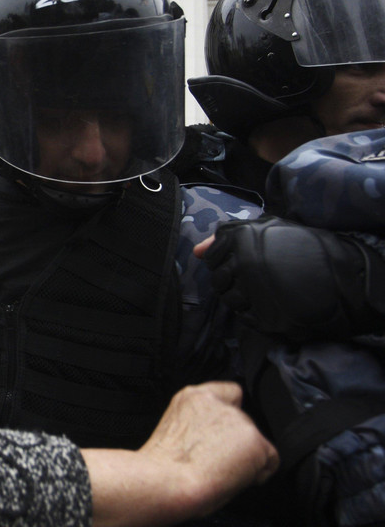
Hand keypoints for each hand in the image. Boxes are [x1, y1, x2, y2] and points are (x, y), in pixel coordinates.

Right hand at [83, 382, 278, 526]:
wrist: (167, 479)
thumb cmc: (163, 466)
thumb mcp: (174, 430)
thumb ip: (197, 424)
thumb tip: (214, 440)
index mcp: (192, 397)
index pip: (228, 391)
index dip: (230, 412)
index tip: (224, 430)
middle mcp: (217, 403)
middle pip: (243, 420)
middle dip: (236, 442)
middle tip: (216, 462)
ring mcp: (238, 420)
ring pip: (256, 442)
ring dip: (245, 457)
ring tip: (220, 472)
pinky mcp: (255, 441)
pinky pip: (270, 461)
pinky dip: (258, 472)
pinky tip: (235, 478)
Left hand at [201, 216, 384, 339]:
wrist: (351, 277)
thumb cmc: (311, 247)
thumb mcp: (273, 229)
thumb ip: (230, 237)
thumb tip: (197, 251)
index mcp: (242, 239)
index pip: (212, 256)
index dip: (224, 260)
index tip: (240, 262)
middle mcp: (243, 264)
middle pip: (218, 279)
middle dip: (231, 279)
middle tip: (254, 279)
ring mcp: (254, 293)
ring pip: (229, 300)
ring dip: (241, 297)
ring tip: (264, 291)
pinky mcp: (266, 318)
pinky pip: (245, 318)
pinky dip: (254, 312)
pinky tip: (272, 303)